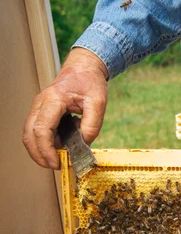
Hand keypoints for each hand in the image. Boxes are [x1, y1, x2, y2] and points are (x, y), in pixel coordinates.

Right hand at [22, 48, 108, 168]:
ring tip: (61, 156)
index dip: (47, 150)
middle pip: (29, 135)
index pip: (42, 130)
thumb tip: (83, 145)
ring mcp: (39, 107)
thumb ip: (92, 126)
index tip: (57, 162)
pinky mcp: (42, 112)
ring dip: (41, 150)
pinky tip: (63, 143)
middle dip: (39, 155)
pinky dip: (47, 142)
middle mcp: (41, 103)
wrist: (84, 68)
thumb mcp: (98, 103)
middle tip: (55, 165)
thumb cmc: (90, 81)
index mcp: (54, 100)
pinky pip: (37, 131)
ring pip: (29, 134)